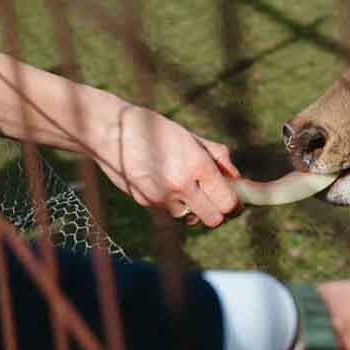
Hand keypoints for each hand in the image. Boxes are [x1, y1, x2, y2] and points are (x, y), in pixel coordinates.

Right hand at [94, 103, 239, 227]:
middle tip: (214, 199)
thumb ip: (218, 157)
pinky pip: (168, 212)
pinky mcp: (144, 202)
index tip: (232, 198)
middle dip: (217, 212)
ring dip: (192, 209)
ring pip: (190, 219)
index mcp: (197, 165)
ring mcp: (161, 197)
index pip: (228, 202)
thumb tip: (237, 178)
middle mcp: (181, 185)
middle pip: (213, 219)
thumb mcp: (192, 137)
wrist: (111, 131)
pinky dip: (172, 204)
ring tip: (186, 188)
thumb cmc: (155, 129)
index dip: (233, 204)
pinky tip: (163, 183)